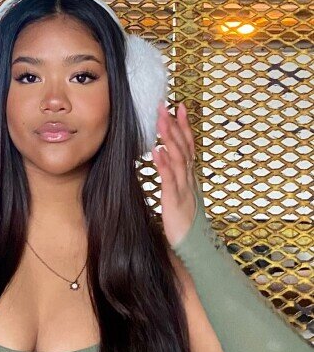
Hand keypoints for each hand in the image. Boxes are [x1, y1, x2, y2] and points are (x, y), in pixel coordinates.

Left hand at [151, 100, 197, 246]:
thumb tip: (163, 155)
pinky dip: (164, 163)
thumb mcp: (178, 194)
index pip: (188, 145)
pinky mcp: (175, 200)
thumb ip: (172, 176)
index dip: (184, 126)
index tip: (179, 107)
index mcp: (190, 176)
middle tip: (165, 105)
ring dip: (170, 138)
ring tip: (161, 121)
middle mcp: (189, 178)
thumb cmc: (183, 221)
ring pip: (179, 158)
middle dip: (175, 125)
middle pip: (184, 147)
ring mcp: (184, 188)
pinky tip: (157, 150)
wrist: (192, 246)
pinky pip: (169, 179)